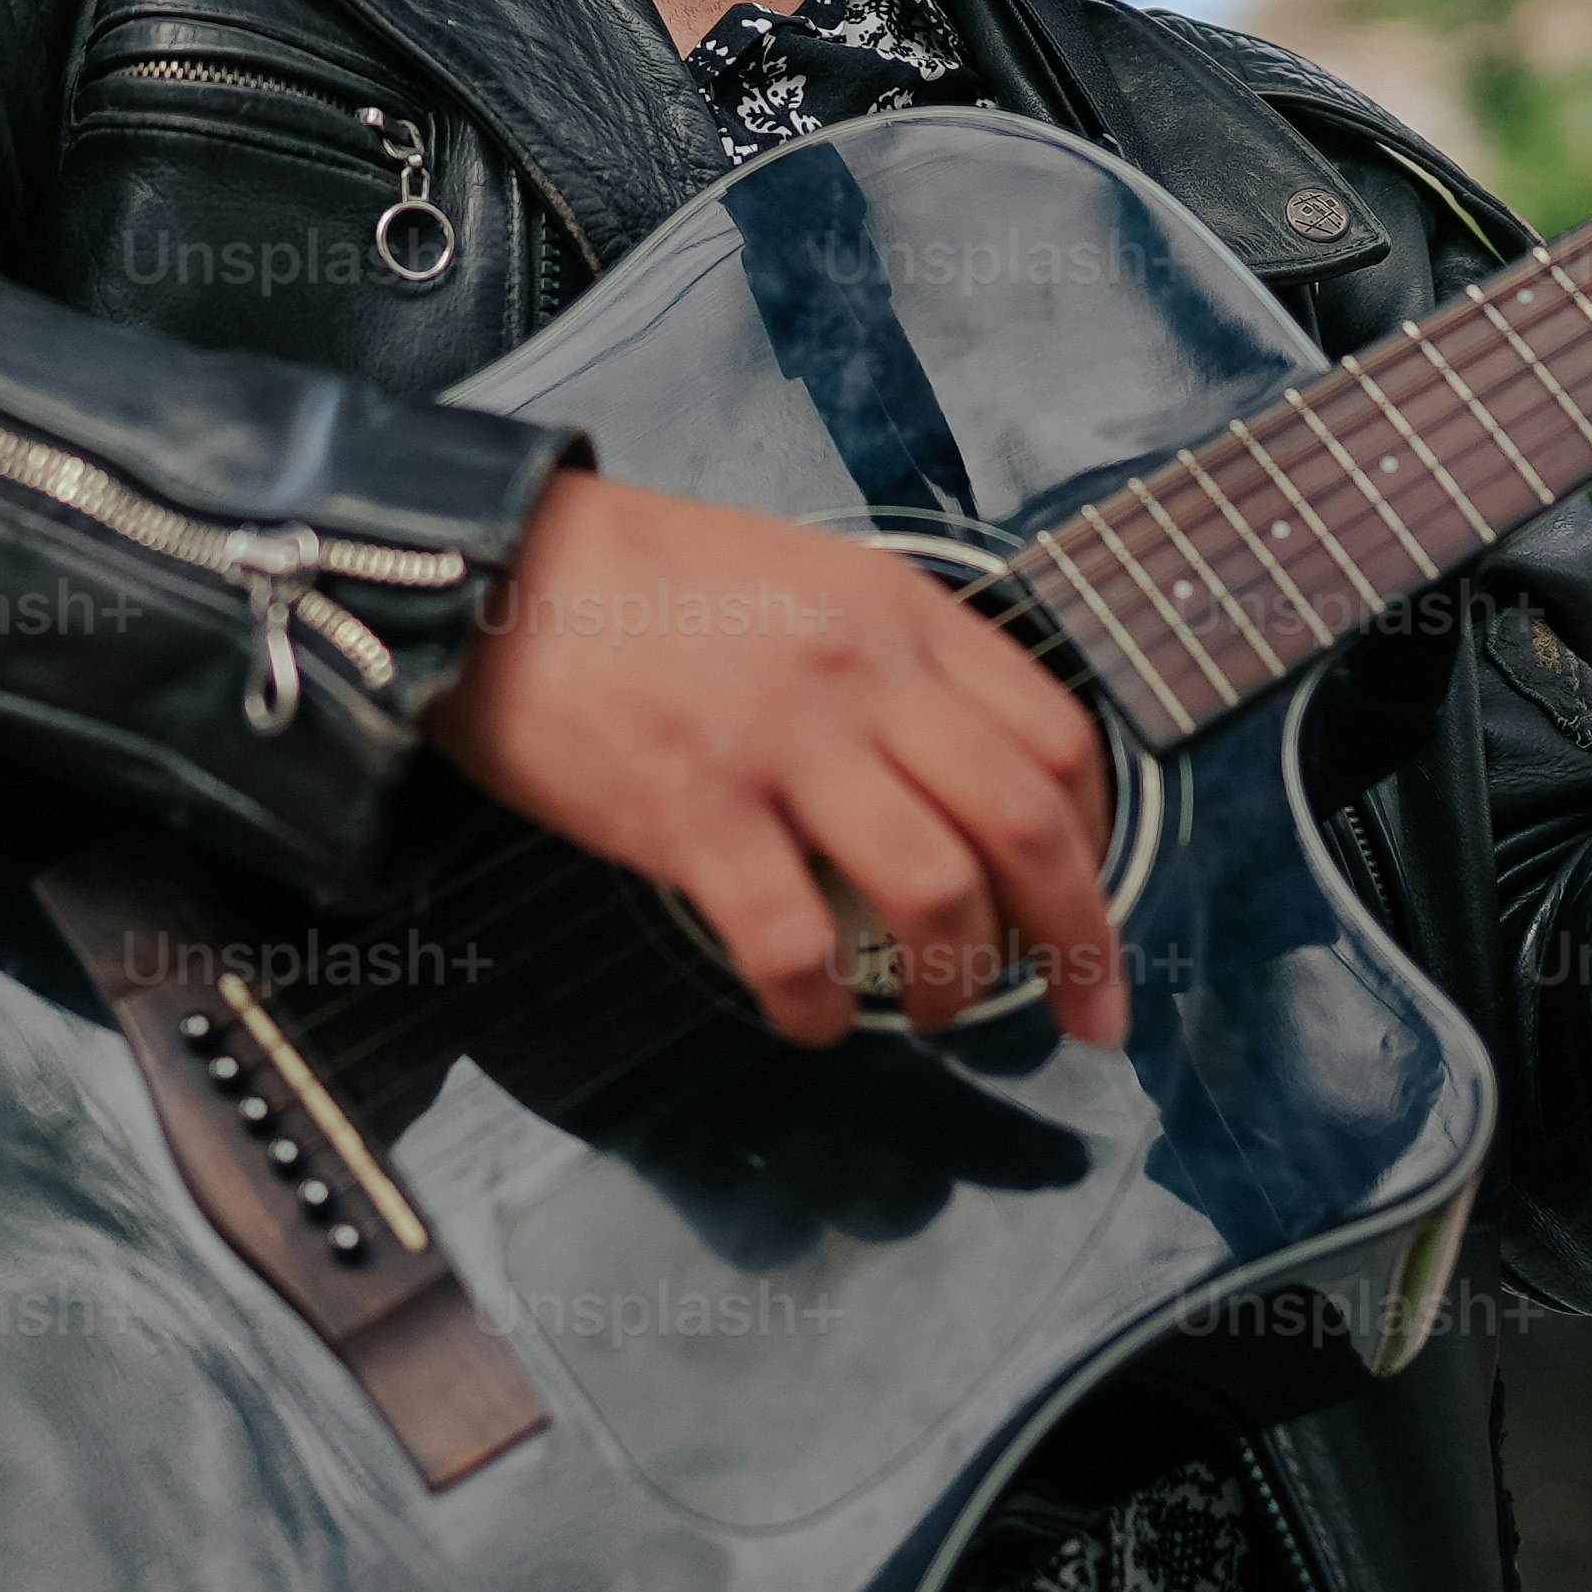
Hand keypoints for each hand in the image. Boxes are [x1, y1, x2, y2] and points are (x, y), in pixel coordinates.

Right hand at [426, 468, 1125, 1049]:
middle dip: (1078, 936)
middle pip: (1025, 822)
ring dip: (959, 979)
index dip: (1095, 839)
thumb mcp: (806, 574)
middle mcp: (861, 677)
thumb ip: (892, 658)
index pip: (1054, 736)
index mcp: (900, 614)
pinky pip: (793, 940)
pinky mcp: (693, 814)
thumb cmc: (644, 580)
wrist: (496, 570)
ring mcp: (780, 747)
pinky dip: (821, 1005)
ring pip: (935, 889)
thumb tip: (959, 767)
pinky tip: (814, 1020)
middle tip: (1084, 1009)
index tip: (1090, 905)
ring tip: (938, 1014)